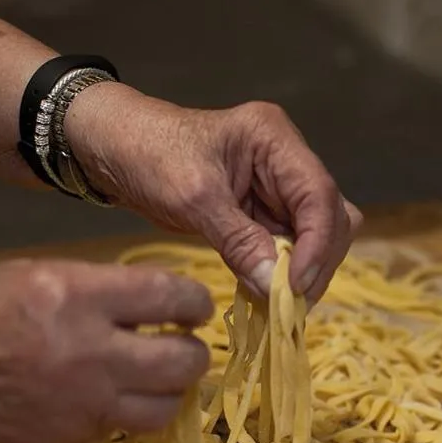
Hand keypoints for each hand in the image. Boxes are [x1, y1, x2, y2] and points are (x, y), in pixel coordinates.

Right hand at [0, 260, 212, 442]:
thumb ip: (92, 292)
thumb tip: (143, 305)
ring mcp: (80, 404)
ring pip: (165, 409)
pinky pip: (121, 429)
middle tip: (181, 341)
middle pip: (184, 363)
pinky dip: (126, 413)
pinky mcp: (65, 439)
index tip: (194, 305)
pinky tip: (107, 395)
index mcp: (75, 296)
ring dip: (169, 391)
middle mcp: (89, 353)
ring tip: (152, 376)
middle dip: (193, 351)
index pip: (171, 297)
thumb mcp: (30, 275)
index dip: (194, 301)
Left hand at [66, 84, 363, 301]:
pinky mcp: (260, 212)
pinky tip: (265, 295)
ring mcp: (275, 187)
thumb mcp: (192, 198)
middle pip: (329, 216)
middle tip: (290, 304)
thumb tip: (275, 287)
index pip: (319, 194)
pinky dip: (280, 271)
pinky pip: (286, 246)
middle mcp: (284, 160)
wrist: (112, 148)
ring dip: (303, 270)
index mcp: (273, 138)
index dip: (317, 244)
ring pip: (315, 235)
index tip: (297, 286)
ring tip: (278, 304)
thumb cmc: (147, 154)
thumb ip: (238, 241)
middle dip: (316, 260)